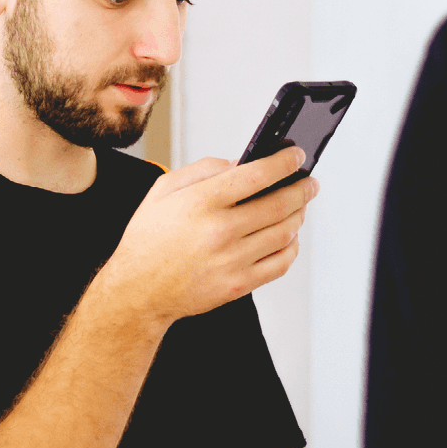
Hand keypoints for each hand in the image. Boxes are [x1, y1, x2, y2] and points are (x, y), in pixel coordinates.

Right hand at [95, 149, 316, 324]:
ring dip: (299, 215)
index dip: (283, 163)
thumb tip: (241, 163)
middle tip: (309, 182)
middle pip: (279, 204)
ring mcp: (231, 261)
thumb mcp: (164, 190)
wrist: (137, 291)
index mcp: (201, 202)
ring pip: (285, 233)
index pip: (256, 175)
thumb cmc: (149, 239)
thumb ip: (204, 170)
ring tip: (300, 206)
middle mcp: (219, 231)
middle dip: (301, 189)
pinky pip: (280, 264)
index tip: (296, 157)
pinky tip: (289, 236)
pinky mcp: (238, 285)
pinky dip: (292, 246)